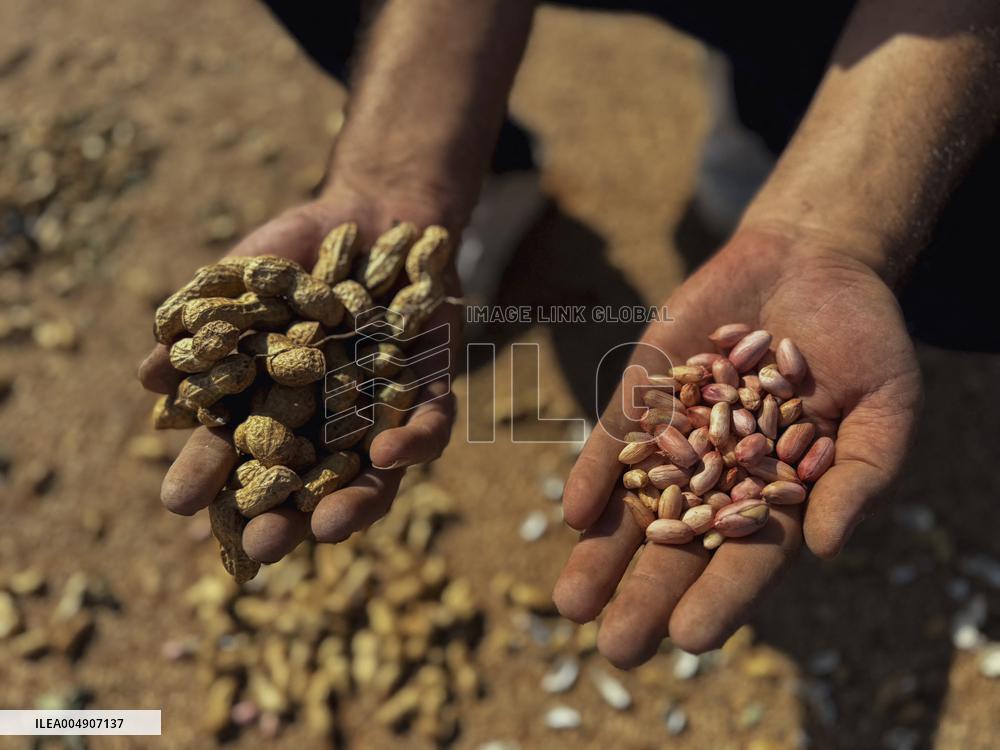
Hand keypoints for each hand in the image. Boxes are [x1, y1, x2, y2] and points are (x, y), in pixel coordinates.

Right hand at [137, 182, 460, 563]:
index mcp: (279, 403)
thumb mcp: (248, 279)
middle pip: (309, 484)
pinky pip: (431, 424)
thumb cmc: (300, 249)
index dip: (215, 479)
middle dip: (287, 519)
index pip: (242, 453)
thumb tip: (148, 374)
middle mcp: (331, 420)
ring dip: (355, 504)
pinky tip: (392, 452)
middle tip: (263, 548)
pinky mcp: (433, 388)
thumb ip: (208, 323)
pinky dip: (415, 441)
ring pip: (376, 474)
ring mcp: (384, 410)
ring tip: (328, 529)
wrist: (377, 208)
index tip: (180, 502)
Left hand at [553, 228, 921, 665]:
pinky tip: (574, 511)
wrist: (809, 264)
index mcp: (779, 495)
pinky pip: (618, 439)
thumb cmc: (861, 342)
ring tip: (571, 602)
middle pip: (680, 547)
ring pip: (636, 504)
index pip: (749, 559)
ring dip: (602, 551)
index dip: (722, 598)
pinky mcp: (648, 394)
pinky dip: (597, 473)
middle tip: (616, 648)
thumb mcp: (885, 406)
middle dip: (646, 595)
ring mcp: (679, 437)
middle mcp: (720, 476)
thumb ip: (858, 476)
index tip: (691, 639)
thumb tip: (826, 548)